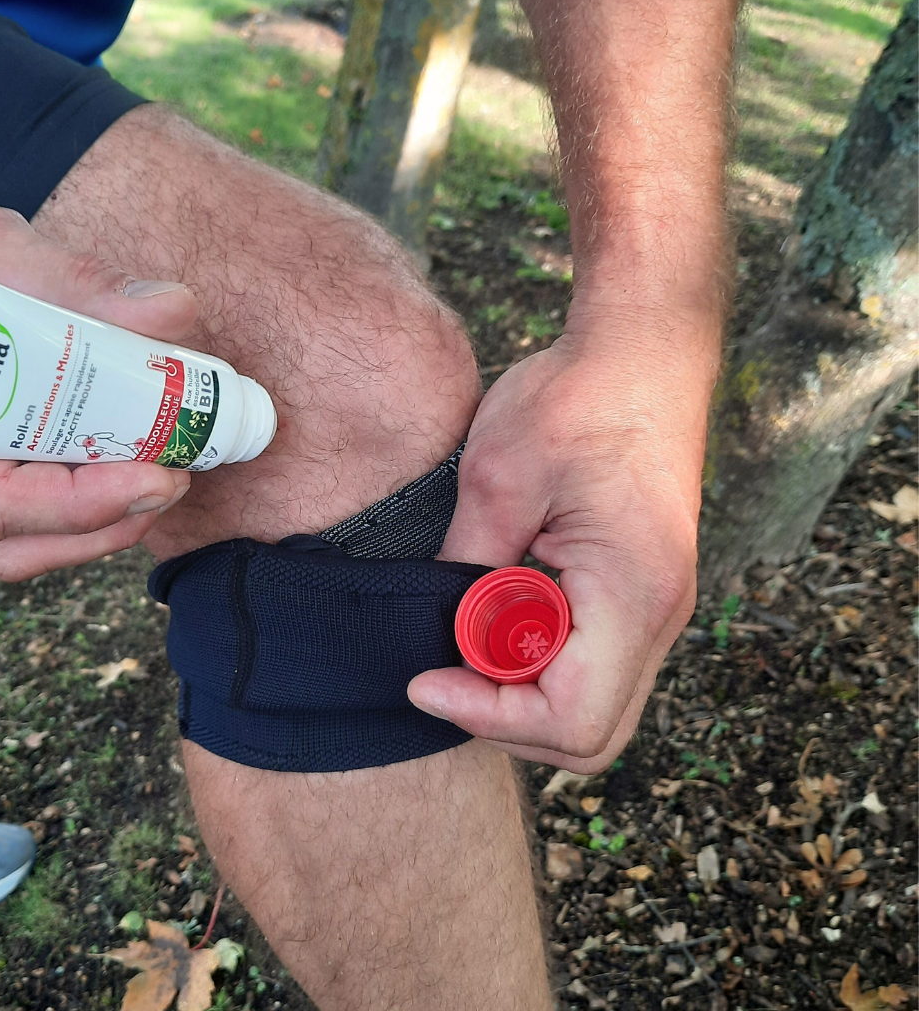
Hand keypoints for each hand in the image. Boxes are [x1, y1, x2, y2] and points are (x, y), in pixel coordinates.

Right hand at [0, 167, 199, 580]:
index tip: (160, 477)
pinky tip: (99, 465)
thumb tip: (176, 313)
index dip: (84, 504)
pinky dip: (55, 510)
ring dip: (83, 528)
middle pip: (0, 542)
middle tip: (172, 479)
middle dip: (99, 526)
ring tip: (149, 480)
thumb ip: (79, 279)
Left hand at [408, 316, 717, 770]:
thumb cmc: (579, 399)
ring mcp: (657, 607)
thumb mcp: (498, 477)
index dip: (488, 715)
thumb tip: (440, 627)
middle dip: (505, 719)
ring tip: (464, 640)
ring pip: (595, 705)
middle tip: (441, 671)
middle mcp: (659, 615)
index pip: (571, 719)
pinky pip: (595, 662)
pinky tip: (496, 615)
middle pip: (589, 734)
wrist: (644, 351)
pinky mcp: (641, 590)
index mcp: (631, 593)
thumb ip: (468, 562)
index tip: (424, 678)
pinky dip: (542, 662)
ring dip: (524, 693)